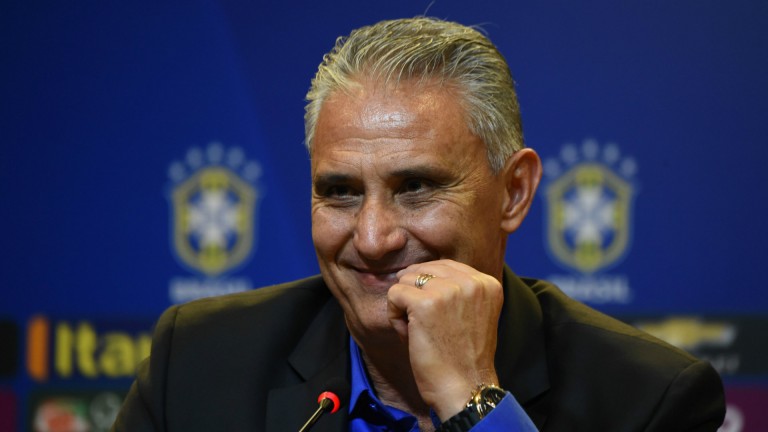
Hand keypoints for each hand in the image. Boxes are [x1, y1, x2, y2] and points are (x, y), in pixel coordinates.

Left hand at [387, 259, 503, 419]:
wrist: (465, 388)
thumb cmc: (463, 358)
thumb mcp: (474, 313)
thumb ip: (457, 290)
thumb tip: (417, 270)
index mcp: (487, 283)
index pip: (444, 266)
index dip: (430, 288)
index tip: (436, 316)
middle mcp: (471, 282)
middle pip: (423, 269)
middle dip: (416, 294)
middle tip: (425, 324)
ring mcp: (448, 290)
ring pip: (406, 279)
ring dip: (404, 305)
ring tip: (419, 330)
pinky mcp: (425, 302)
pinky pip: (394, 294)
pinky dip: (394, 315)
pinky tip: (409, 334)